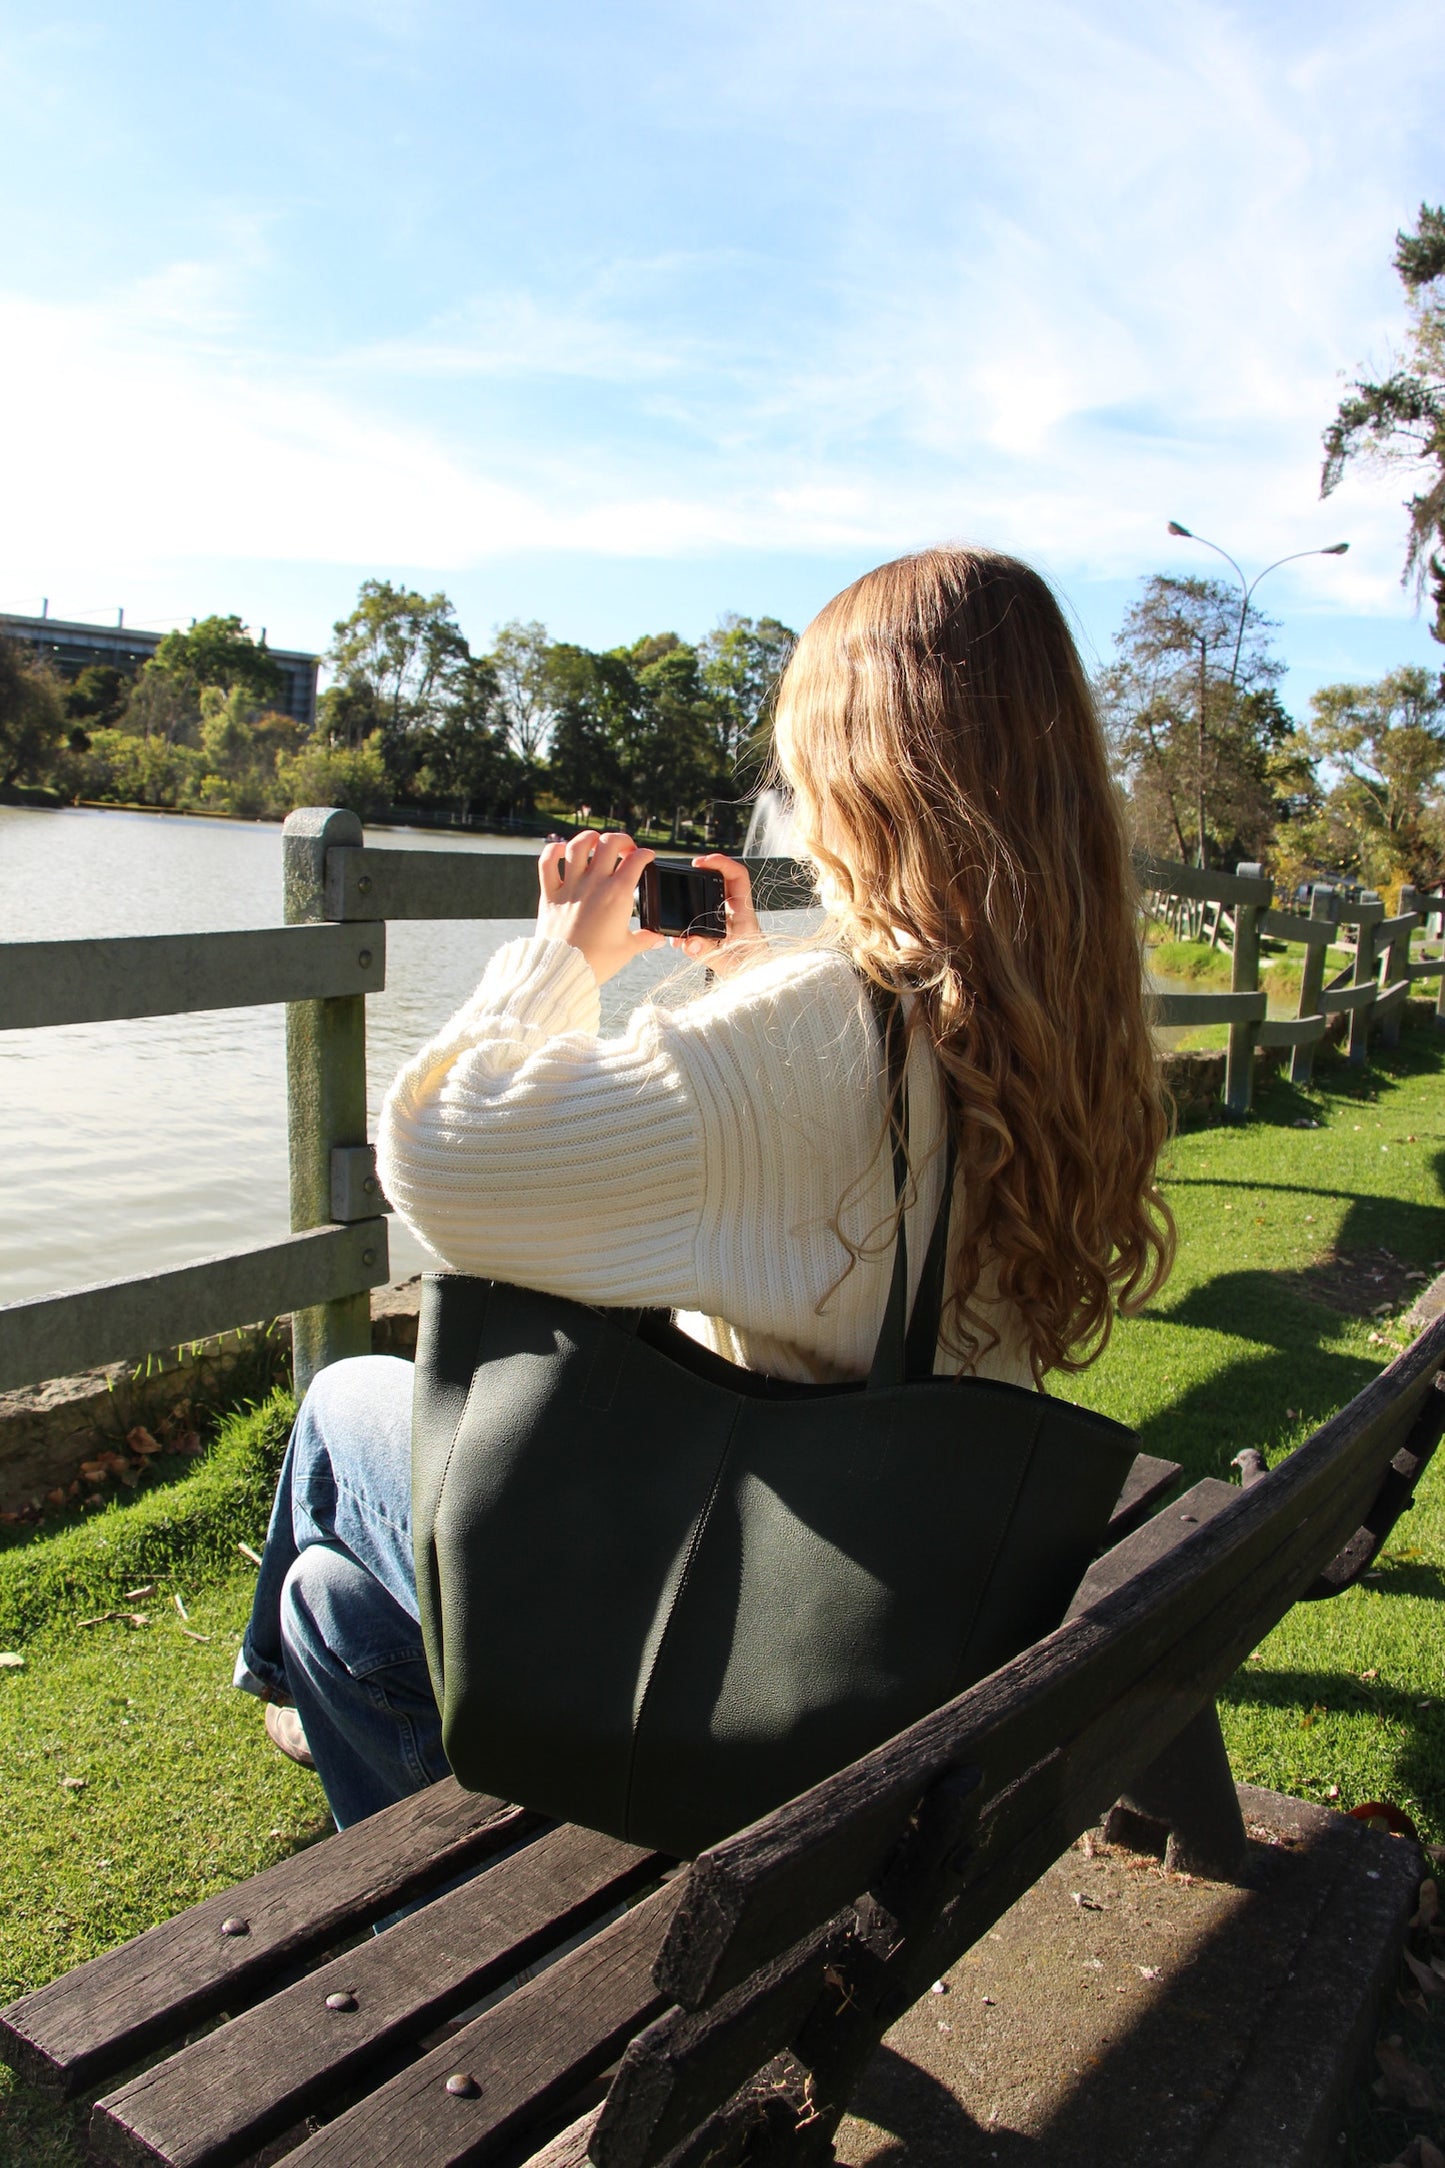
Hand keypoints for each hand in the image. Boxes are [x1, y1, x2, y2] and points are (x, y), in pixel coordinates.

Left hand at [536, 831, 664, 983]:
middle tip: (625, 848)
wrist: (564, 971)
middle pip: (609, 844)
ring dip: (590, 838)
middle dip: (621, 840)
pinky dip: (553, 850)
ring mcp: (570, 887)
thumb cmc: (597, 961)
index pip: (636, 860)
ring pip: (578, 846)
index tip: (647, 858)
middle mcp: (594, 884)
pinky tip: (562, 850)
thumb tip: (658, 938)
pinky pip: (547, 862)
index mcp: (617, 895)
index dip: (646, 854)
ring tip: (596, 842)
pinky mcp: (550, 894)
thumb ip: (645, 939)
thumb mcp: (627, 949)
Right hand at [670, 853, 765, 976]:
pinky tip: (682, 931)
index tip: (701, 862)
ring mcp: (730, 922)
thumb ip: (708, 952)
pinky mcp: (723, 933)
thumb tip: (689, 941)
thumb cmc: (754, 973)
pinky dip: (693, 917)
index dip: (721, 863)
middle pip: (724, 881)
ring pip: (713, 898)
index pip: (738, 876)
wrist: (761, 984)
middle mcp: (738, 914)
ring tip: (681, 897)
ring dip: (697, 895)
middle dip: (705, 873)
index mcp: (744, 915)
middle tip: (688, 872)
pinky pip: (707, 916)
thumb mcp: (729, 965)